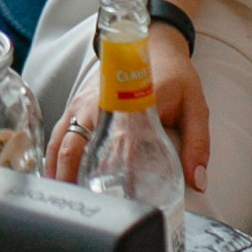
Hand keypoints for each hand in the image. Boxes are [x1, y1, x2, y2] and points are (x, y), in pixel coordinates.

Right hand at [45, 26, 209, 190]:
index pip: (117, 145)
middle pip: (76, 147)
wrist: (153, 42)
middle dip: (71, 179)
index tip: (115, 202)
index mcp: (130, 105)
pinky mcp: (77, 104)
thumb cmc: (174, 75)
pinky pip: (59, 134)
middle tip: (79, 209)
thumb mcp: (195, 106)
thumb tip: (198, 181)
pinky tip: (56, 179)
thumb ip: (198, 144)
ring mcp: (84, 104)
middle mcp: (100, 105)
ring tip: (62, 201)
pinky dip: (54, 158)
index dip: (113, 175)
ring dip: (57, 171)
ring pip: (61, 142)